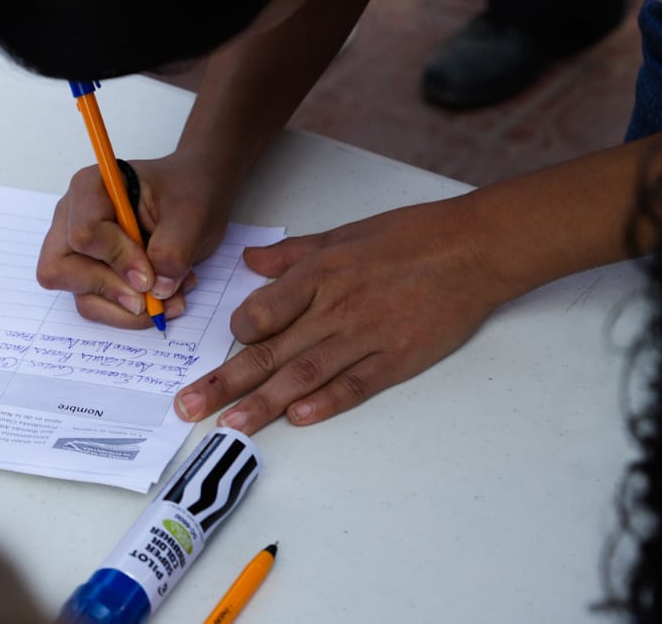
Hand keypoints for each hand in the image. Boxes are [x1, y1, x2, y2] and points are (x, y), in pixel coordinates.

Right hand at [36, 151, 233, 326]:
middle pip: (62, 269)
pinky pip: (96, 304)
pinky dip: (129, 313)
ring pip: (81, 295)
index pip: (84, 233)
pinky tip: (163, 298)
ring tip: (172, 297)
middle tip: (153, 299)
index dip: (117, 259)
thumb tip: (155, 291)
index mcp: (91, 188)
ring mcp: (77, 248)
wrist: (197, 197)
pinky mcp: (91, 273)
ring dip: (127, 308)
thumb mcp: (191, 215)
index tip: (150, 276)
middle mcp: (73, 218)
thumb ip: (171, 251)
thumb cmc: (188, 192)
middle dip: (112, 291)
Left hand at [174, 195, 510, 431]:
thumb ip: (292, 255)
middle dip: (225, 381)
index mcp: (317, 274)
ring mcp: (365, 335)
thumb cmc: (409, 236)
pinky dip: (326, 402)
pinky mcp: (397, 358)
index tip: (222, 348)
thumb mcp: (341, 234)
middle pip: (270, 350)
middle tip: (188, 407)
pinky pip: (355, 384)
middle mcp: (333, 307)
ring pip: (303, 374)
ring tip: (231, 426)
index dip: (237, 332)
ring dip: (263, 403)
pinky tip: (299, 419)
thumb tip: (251, 262)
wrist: (473, 248)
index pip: (261, 311)